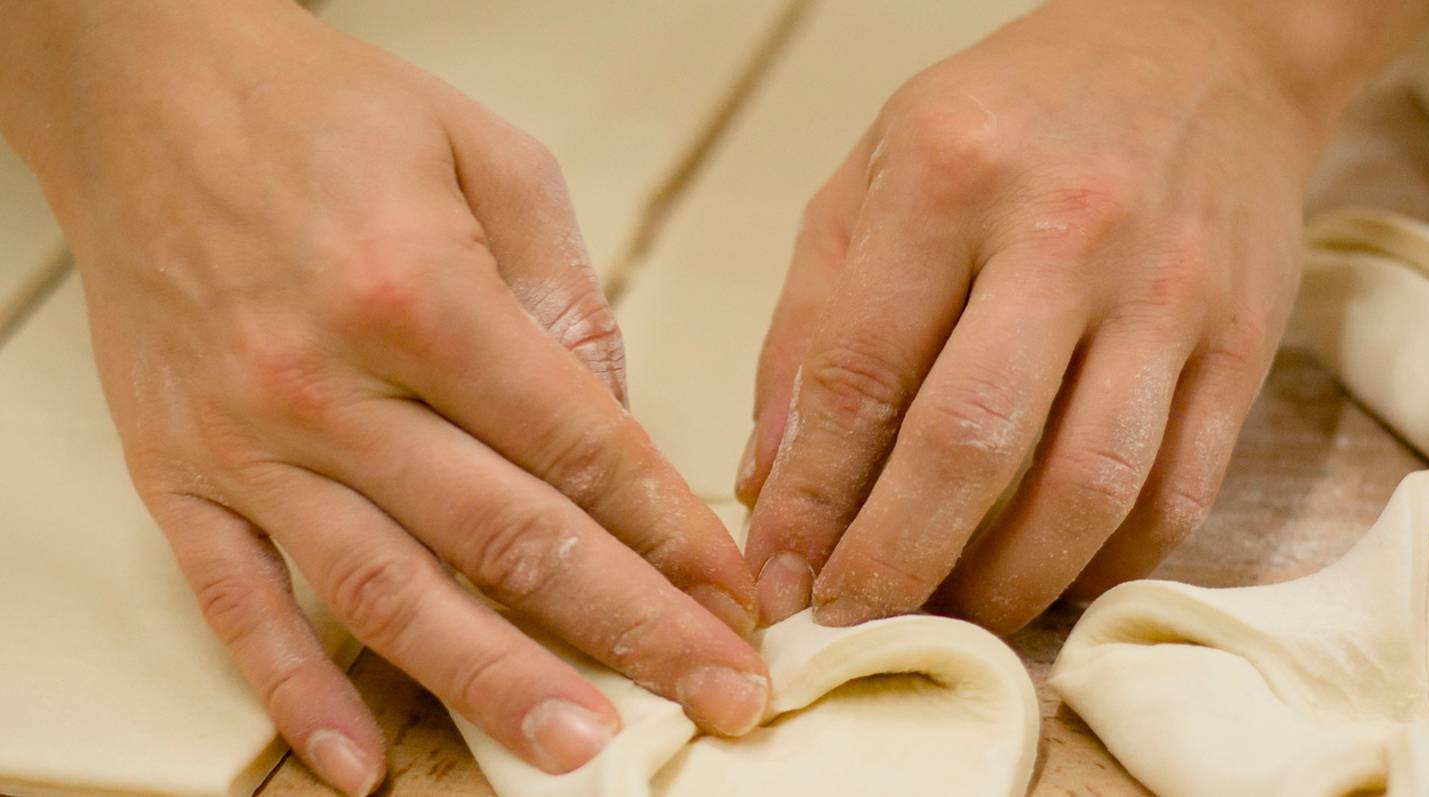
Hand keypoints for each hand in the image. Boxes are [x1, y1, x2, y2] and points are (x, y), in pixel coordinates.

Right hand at [2, 1, 766, 791]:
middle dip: (628, 629)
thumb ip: (564, 292)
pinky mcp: (178, 474)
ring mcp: (247, 441)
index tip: (733, 598)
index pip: (579, 448)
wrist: (141, 86)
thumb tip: (617, 419)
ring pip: (387, 591)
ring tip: (580, 751)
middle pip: (507, 536)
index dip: (670, 535)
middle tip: (716, 698)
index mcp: (420, 294)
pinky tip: (361, 763)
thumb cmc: (325, 112)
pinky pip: (239, 604)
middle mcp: (330, 382)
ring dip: (493, 683)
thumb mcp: (487, 156)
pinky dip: (297, 693)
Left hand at [736, 0, 1418, 633]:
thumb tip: (772, 478)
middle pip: (970, 444)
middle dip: (896, 561)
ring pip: (1087, 488)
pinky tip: (1053, 577)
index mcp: (950, 170)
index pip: (860, 371)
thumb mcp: (879, 167)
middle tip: (852, 621)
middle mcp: (1067, 229)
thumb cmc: (1018, 112)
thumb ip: (813, 319)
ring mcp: (1169, 290)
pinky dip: (1108, 562)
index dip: (810, 497)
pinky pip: (1178, 491)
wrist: (1209, 47)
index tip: (776, 575)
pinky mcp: (1244, 340)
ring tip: (951, 615)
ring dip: (1006, 584)